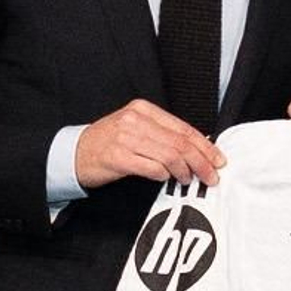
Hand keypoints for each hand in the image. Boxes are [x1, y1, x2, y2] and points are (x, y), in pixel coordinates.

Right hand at [74, 99, 224, 188]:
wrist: (73, 153)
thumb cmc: (107, 143)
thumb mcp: (135, 129)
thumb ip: (161, 134)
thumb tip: (196, 149)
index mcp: (143, 110)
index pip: (182, 127)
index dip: (204, 146)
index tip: (218, 159)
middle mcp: (135, 120)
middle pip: (180, 142)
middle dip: (201, 161)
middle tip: (211, 176)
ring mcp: (126, 138)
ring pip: (169, 155)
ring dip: (184, 171)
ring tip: (188, 180)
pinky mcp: (118, 157)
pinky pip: (152, 168)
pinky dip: (163, 176)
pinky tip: (166, 180)